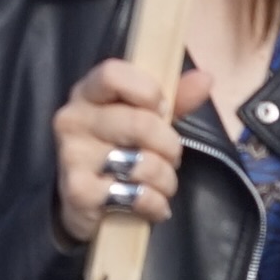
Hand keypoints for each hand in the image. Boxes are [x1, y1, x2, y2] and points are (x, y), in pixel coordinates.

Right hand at [51, 57, 183, 248]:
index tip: (162, 111)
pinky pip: (137, 195)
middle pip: (140, 123)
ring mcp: (73, 156)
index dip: (148, 91)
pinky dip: (155, 204)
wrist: (85, 203)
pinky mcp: (79, 192)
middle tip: (171, 158)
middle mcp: (73, 120)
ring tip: (161, 185)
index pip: (112, 74)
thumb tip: (206, 78)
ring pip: (142, 162)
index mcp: (88, 93)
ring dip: (165, 179)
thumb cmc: (118, 150)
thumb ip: (175, 98)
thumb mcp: (145, 119)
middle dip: (170, 146)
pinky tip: (152, 205)